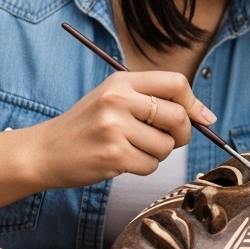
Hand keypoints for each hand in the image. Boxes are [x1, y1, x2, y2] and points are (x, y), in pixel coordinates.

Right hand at [23, 71, 213, 189]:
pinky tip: (123, 161)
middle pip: (177, 116)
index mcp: (121, 81)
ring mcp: (114, 128)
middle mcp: (117, 100)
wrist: (44, 151)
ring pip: (165, 146)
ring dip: (158, 154)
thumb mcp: (114, 99)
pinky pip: (151, 165)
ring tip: (134, 149)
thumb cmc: (86, 126)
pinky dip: (144, 167)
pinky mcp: (112, 155)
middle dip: (182, 134)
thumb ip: (153, 101)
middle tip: (169, 141)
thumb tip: (206, 116)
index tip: (202, 118)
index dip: (194, 103)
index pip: (176, 83)